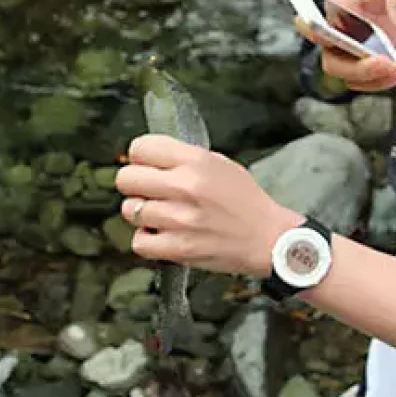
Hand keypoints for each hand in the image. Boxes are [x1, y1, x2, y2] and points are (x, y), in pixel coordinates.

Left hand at [114, 134, 303, 278]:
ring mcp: (180, 220)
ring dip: (142, 213)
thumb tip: (147, 157)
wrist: (269, 238)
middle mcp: (185, 187)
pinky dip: (146, 240)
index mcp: (196, 161)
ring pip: (130, 210)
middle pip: (126, 179)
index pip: (140, 148)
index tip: (146, 165)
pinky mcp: (179, 249)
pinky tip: (161, 235)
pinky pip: (139, 242)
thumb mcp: (219, 163)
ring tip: (160, 215)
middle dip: (135, 183)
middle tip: (148, 190)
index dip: (140, 156)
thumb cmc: (245, 201)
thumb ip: (182, 158)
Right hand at [296, 0, 395, 91]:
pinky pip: (374, 82)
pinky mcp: (361, 68)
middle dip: (361, 69)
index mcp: (331, 8)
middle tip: (387, 63)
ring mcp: (345, 56)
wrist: (390, 1)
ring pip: (355, 79)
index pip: (311, 24)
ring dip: (386, 77)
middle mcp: (332, 36)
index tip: (328, 37)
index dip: (316, 33)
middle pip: (333, 64)